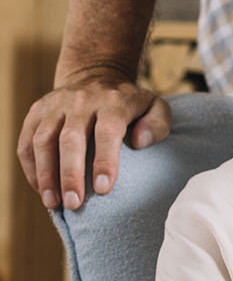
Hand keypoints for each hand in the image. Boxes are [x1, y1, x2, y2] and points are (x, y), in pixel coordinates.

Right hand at [17, 73, 170, 210]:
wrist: (95, 76)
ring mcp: (55, 104)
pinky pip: (27, 142)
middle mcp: (81, 100)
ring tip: (54, 203)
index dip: (105, 160)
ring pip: (43, 140)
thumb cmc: (129, 104)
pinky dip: (31, 168)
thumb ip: (158, 124)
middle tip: (74, 204)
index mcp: (113, 101)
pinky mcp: (37, 111)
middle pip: (70, 138)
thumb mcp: (154, 107)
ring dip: (46, 175)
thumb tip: (140, 142)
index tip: (103, 188)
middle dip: (70, 174)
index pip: (107, 130)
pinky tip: (42, 190)